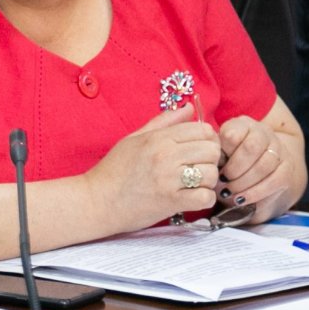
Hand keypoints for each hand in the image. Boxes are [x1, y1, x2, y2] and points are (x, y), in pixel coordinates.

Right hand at [82, 106, 221, 230]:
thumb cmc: (114, 170)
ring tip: (194, 184)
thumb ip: (164, 122)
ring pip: (212, 174)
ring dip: (208, 180)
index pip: (202, 129)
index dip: (207, 139)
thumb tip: (189, 108)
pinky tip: (192, 198)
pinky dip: (204, 199)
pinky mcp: (171, 202)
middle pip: (212, 150)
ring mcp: (169, 179)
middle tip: (198, 167)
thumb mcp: (134, 138)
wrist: (96, 201)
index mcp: (158, 138)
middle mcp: (166, 155)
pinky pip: (205, 197)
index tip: (199, 149)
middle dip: (210, 159)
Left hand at [216, 114, 306, 218]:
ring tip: (229, 193)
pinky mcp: (287, 168)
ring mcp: (278, 149)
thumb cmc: (231, 161)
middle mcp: (263, 132)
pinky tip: (241, 199)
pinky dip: (255, 192)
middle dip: (234, 169)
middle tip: (221, 182)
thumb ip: (214, 154)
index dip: (222, 151)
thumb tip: (206, 167)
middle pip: (251, 148)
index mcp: (242, 125)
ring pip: (264, 165)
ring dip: (243, 183)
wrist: (262, 167)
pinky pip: (274, 180)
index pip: (232, 133)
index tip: (213, 165)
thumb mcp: (220, 152)